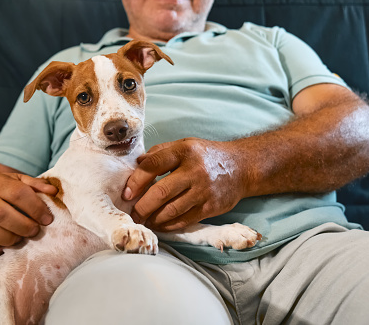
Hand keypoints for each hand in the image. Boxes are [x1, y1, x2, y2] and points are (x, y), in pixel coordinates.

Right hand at [0, 173, 57, 256]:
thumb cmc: (7, 193)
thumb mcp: (21, 182)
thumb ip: (37, 186)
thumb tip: (52, 192)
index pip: (17, 193)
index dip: (35, 207)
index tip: (47, 219)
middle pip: (0, 214)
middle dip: (23, 225)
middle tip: (35, 231)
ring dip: (8, 238)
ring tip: (20, 239)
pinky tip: (3, 248)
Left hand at [123, 138, 243, 231]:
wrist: (242, 167)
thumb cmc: (206, 155)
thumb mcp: (185, 145)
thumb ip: (160, 152)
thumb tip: (137, 164)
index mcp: (184, 151)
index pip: (153, 165)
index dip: (136, 181)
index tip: (126, 193)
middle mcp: (194, 171)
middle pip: (161, 192)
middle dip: (142, 206)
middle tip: (133, 213)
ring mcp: (204, 191)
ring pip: (171, 210)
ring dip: (153, 219)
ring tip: (144, 220)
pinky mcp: (211, 207)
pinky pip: (185, 220)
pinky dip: (169, 225)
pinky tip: (160, 224)